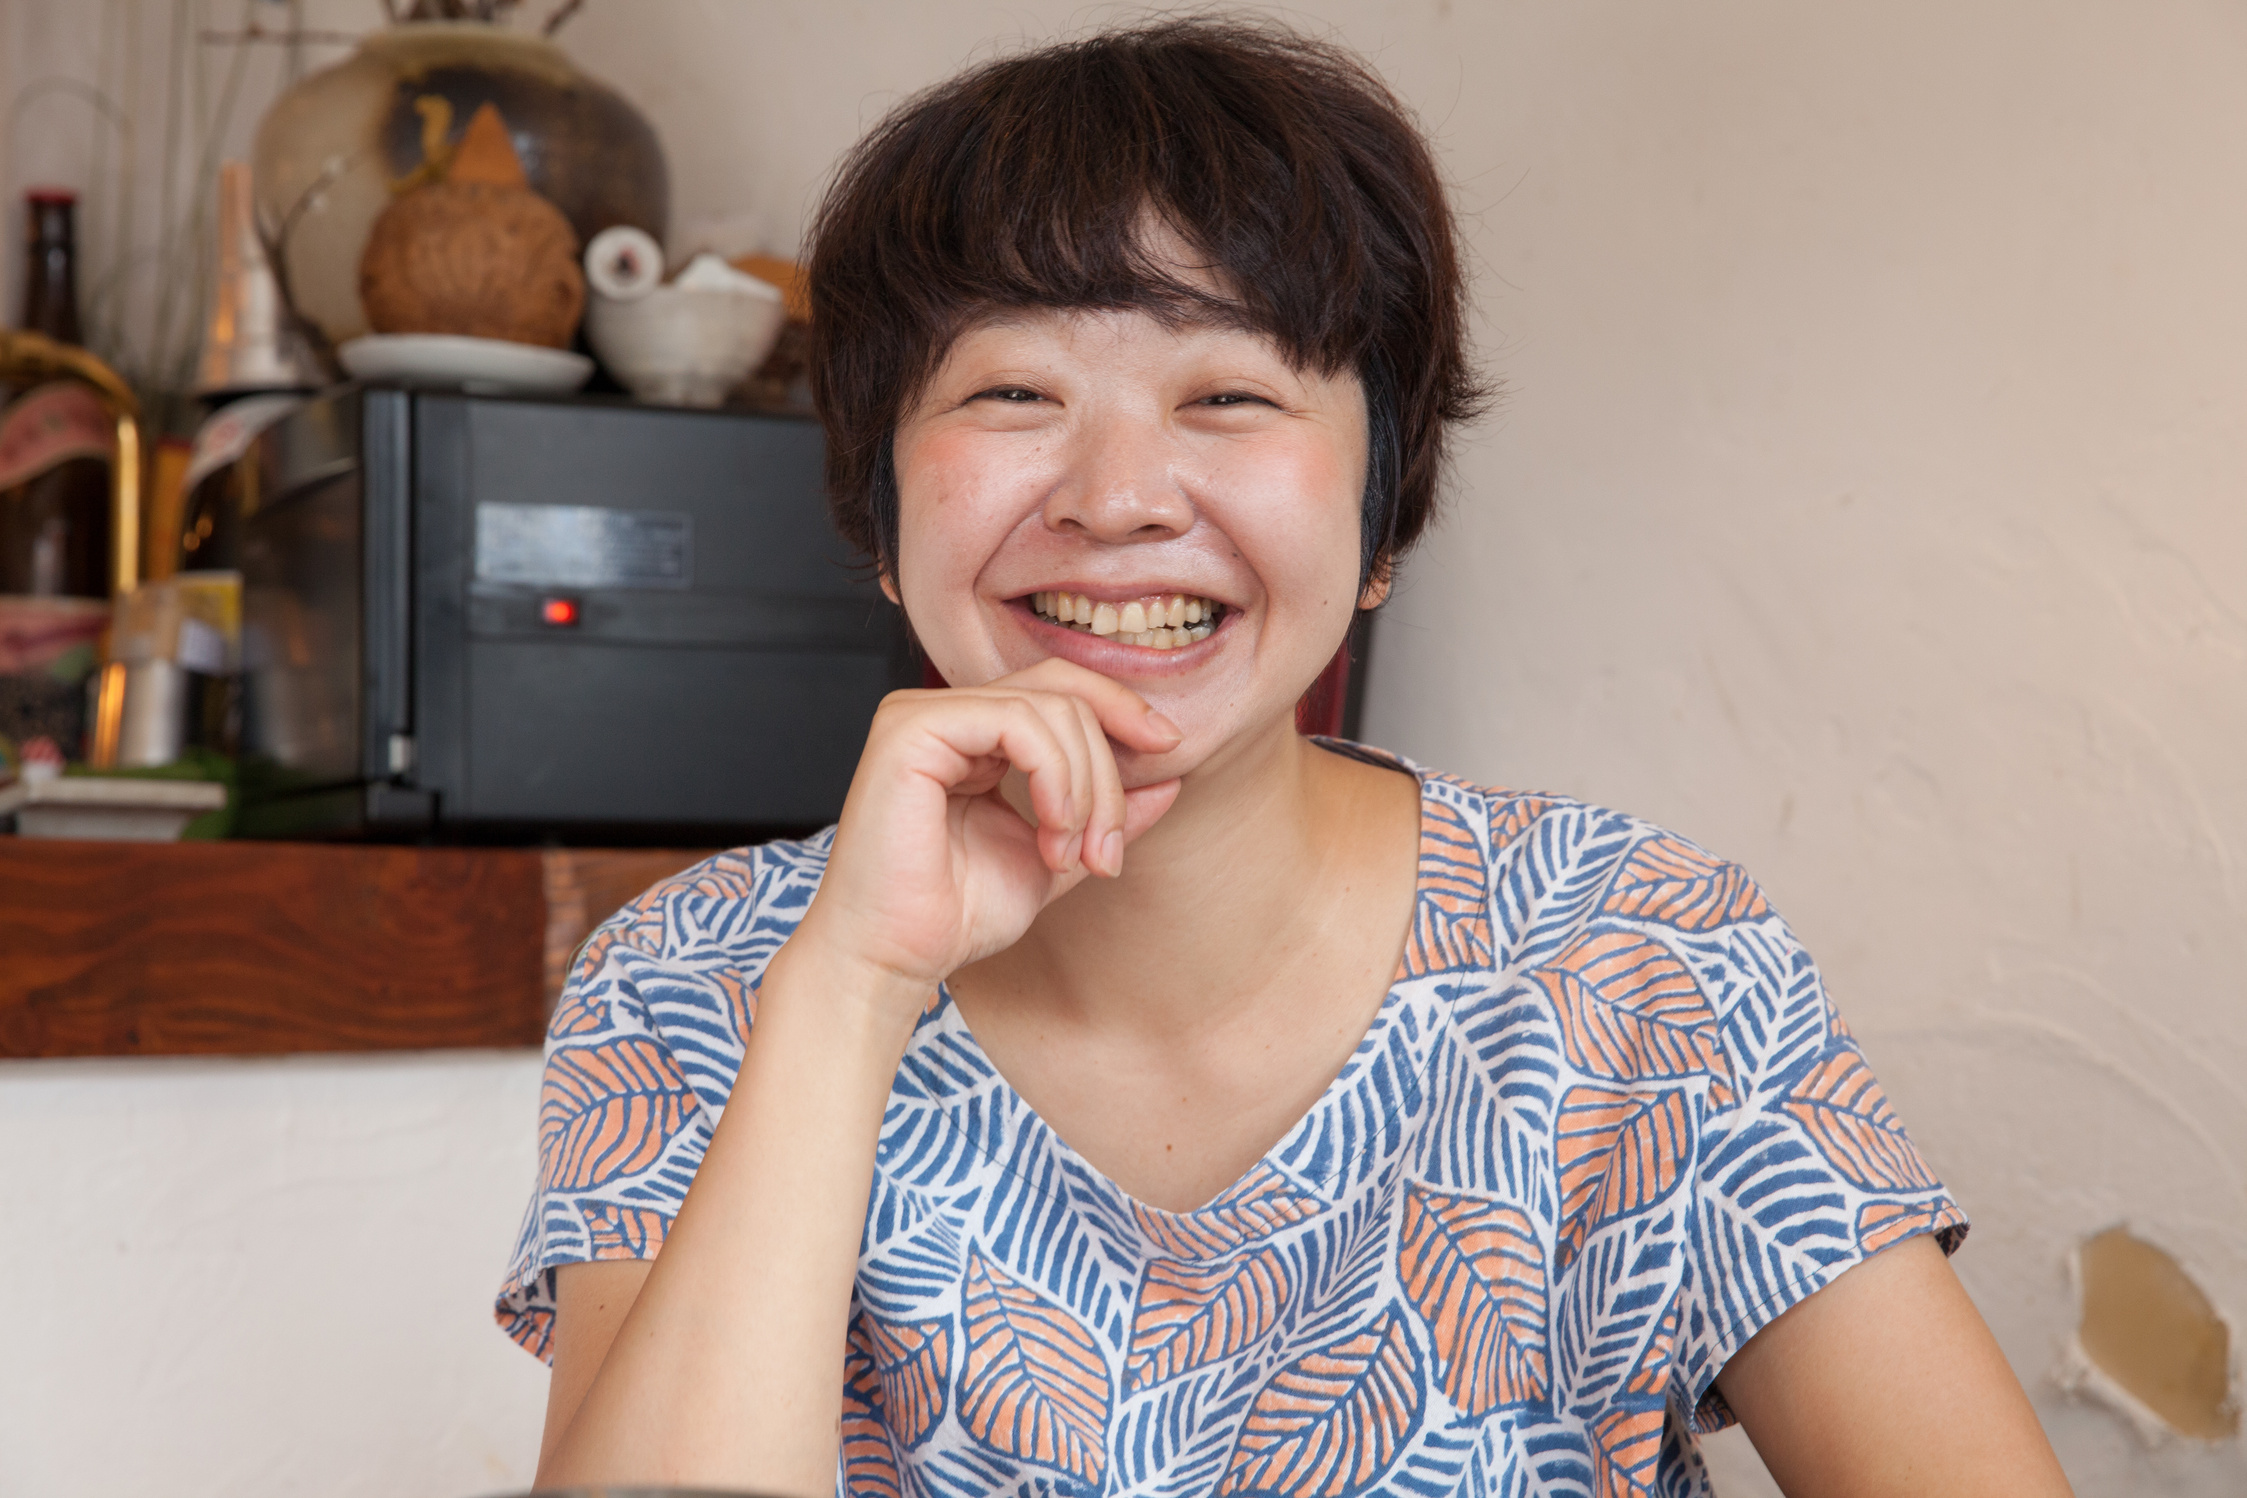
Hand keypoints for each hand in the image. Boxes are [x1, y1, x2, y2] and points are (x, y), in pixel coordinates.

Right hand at [781, 658, 1182, 1021]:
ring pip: (1049, 706)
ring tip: (1070, 852)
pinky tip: (1052, 828)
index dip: (1120, 710)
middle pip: (1062, 692)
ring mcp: (921, 714)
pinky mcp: (908, 729)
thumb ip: (1104, 815)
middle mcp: (943, 714)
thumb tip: (1170, 777)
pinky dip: (1055, 775)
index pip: (1059, 689)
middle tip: (1104, 849)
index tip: (1169, 752)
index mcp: (970, 735)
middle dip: (1107, 771)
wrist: (895, 960)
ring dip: (1085, 786)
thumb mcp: (1056, 856)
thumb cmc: (956, 917)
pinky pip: (1015, 721)